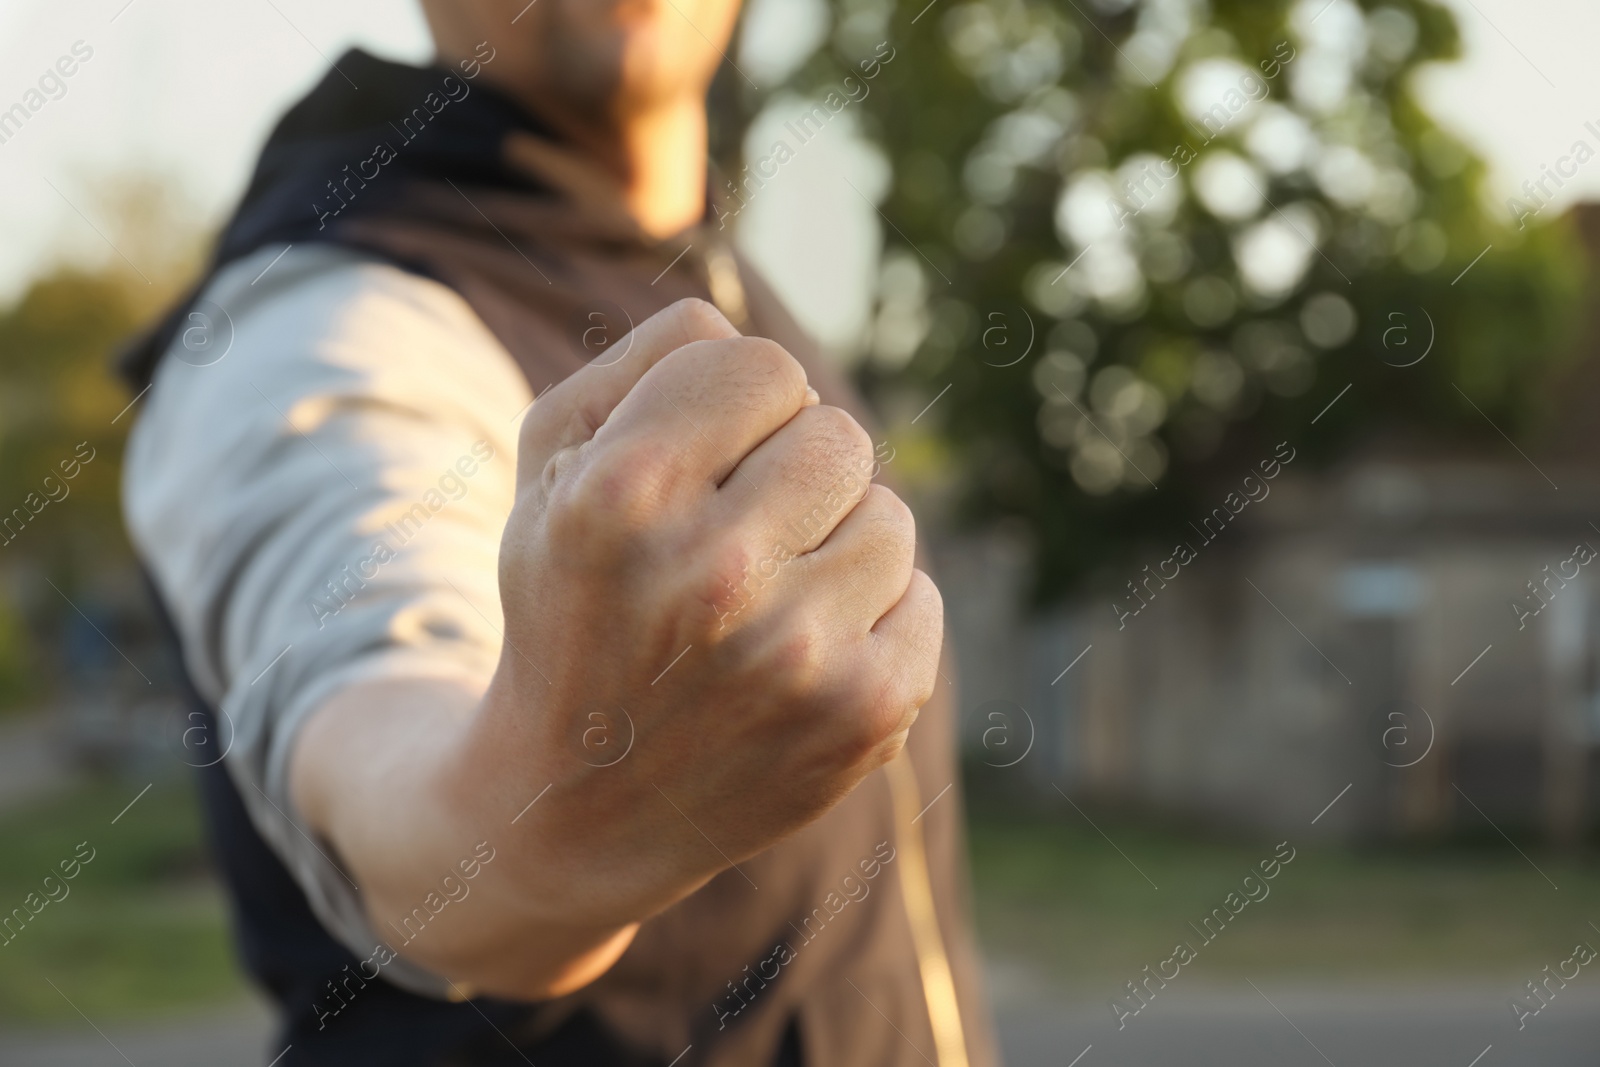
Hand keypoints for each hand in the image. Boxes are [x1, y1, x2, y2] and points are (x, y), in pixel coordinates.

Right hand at [478, 298, 942, 924]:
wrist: (578, 805)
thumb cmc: (571, 605)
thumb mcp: (549, 469)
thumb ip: (645, 363)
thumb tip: (747, 333)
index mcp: (622, 496)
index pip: (762, 365)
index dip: (735, 410)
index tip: (700, 465)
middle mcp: (714, 574)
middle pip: (838, 434)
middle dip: (790, 474)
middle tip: (732, 543)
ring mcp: (799, 653)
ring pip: (890, 515)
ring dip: (834, 547)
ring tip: (761, 607)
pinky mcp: (866, 711)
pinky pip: (922, 596)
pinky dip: (872, 616)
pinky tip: (798, 660)